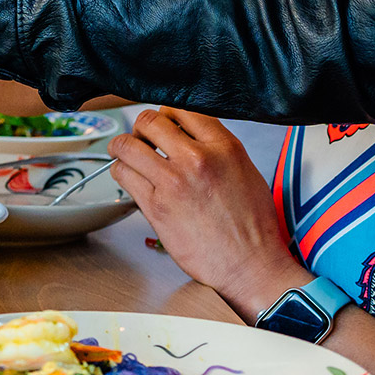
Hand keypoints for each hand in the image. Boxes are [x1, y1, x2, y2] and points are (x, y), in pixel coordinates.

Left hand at [108, 108, 312, 319]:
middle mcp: (197, 158)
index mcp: (224, 147)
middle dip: (141, 128)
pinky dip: (121, 172)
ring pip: (128, 145)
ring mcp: (174, 181)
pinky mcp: (156, 206)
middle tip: (140, 138)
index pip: (182, 109)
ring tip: (124, 154)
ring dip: (122, 147)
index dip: (167, 115)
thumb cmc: (253, 226)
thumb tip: (188, 137)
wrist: (251, 264)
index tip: (162, 123)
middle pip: (150, 121)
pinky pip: (123, 174)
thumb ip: (216, 149)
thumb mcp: (245, 171)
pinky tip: (129, 178)